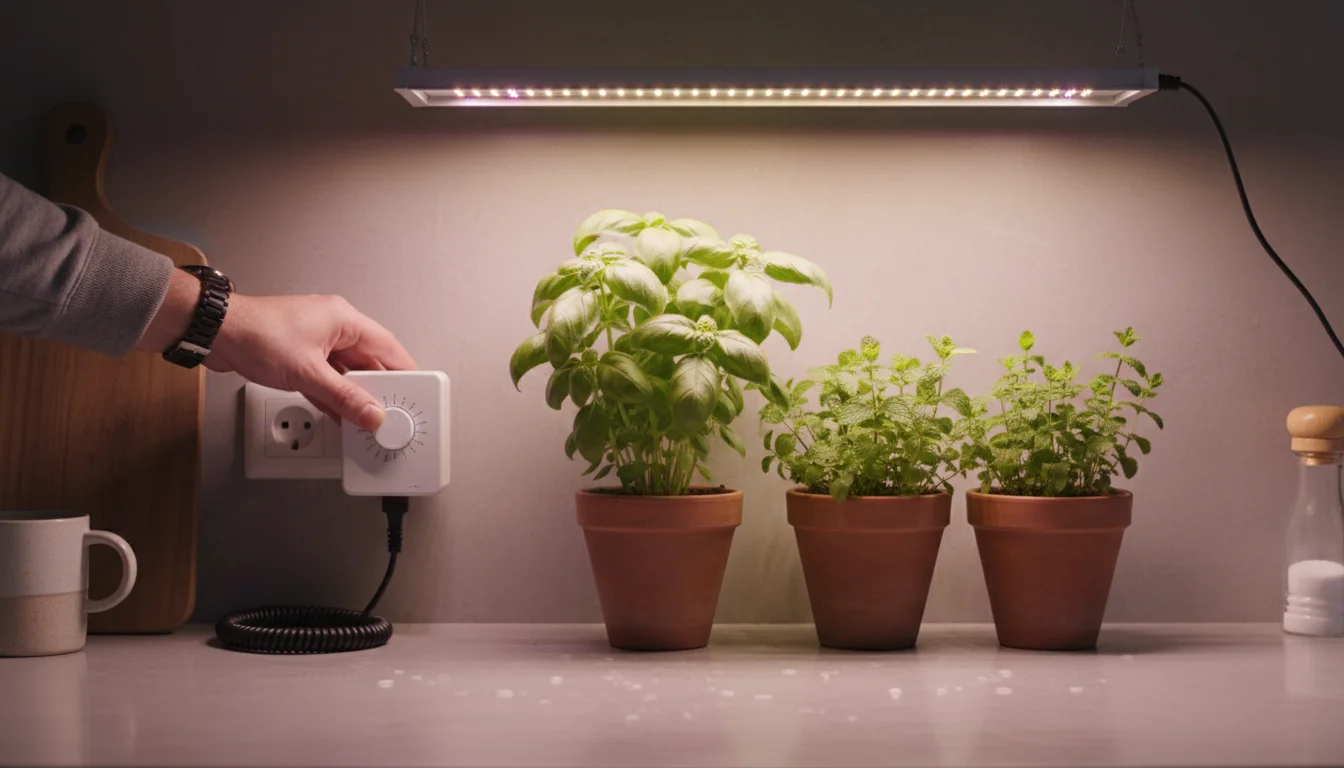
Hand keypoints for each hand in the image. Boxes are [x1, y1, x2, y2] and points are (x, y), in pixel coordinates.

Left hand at [140, 271, 415, 429]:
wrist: (215, 332)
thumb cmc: (256, 333)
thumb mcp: (308, 373)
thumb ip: (344, 397)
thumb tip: (370, 412)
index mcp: (343, 319)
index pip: (387, 346)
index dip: (404, 369)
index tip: (416, 389)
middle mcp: (332, 327)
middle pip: (367, 361)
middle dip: (377, 388)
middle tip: (389, 409)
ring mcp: (314, 341)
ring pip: (346, 372)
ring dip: (353, 394)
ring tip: (365, 416)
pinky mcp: (298, 355)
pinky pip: (326, 377)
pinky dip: (333, 395)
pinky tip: (339, 412)